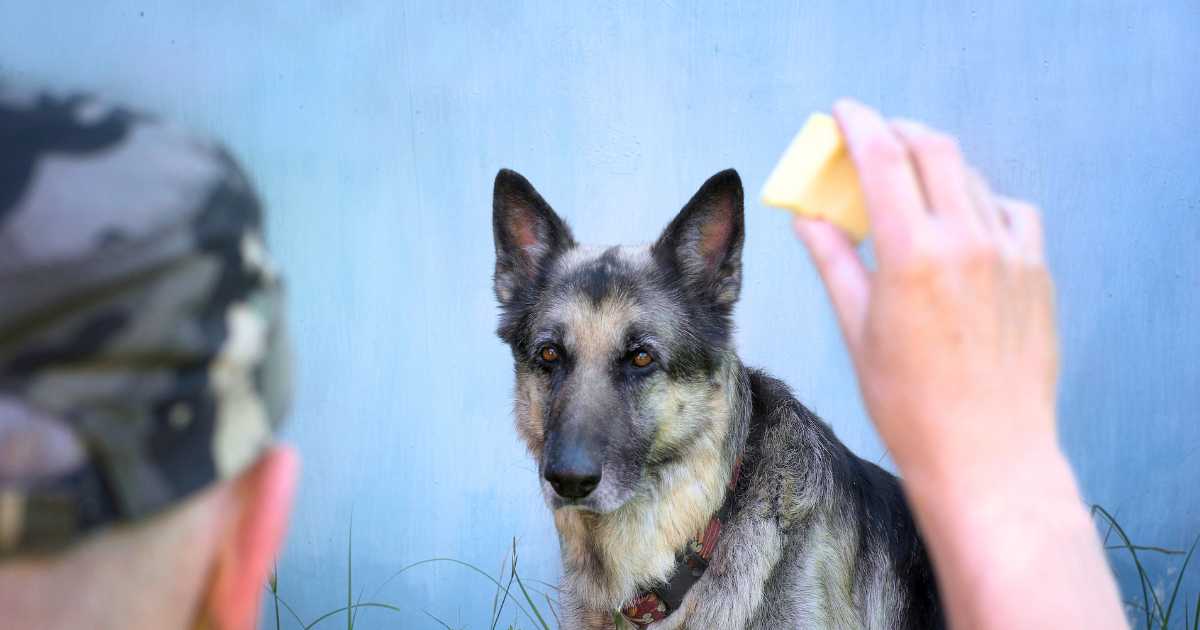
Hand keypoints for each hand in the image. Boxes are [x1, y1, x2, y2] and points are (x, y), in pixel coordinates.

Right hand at [793, 99, 1125, 629]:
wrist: (986, 454)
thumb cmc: (909, 404)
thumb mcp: (858, 328)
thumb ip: (834, 260)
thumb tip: (806, 218)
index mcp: (913, 254)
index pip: (883, 159)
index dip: (858, 125)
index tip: (841, 111)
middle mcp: (967, 240)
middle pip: (933, 150)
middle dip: (898, 132)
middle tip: (872, 140)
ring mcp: (1010, 253)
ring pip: (971, 177)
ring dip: (935, 166)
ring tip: (909, 185)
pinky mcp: (1036, 271)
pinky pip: (1010, 210)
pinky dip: (980, 200)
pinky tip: (961, 222)